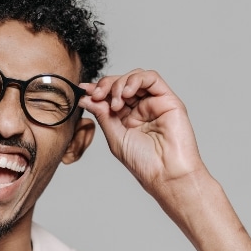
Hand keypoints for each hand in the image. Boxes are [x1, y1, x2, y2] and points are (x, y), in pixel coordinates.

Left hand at [79, 69, 205, 198]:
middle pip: (120, 83)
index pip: (109, 96)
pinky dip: (136, 80)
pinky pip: (152, 78)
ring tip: (115, 102)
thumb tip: (85, 98)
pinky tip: (126, 93)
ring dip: (119, 84)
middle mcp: (139, 108)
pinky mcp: (168, 99)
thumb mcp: (115, 137)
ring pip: (134, 77)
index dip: (95, 89)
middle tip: (96, 95)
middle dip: (105, 85)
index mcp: (125, 118)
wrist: (166, 173)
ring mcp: (153, 103)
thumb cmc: (143, 162)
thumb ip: (102, 115)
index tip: (83, 89)